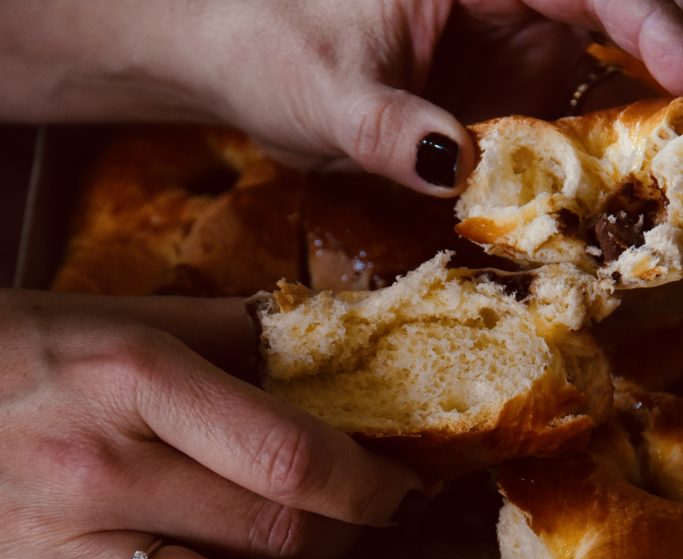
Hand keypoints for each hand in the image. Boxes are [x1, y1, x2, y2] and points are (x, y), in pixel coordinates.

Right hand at [0, 290, 417, 558]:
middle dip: (343, 547)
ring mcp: (51, 545)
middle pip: (273, 538)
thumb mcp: (122, 315)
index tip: (396, 495)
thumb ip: (230, 332)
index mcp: (134, 377)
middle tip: (354, 539)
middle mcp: (98, 467)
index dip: (368, 487)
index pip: (289, 457)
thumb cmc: (20, 348)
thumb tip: (333, 351)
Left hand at [4, 1, 681, 196]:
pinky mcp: (487, 101)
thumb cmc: (269, 46)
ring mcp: (499, 55)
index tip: (681, 78)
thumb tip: (456, 166)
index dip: (650, 24)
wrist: (236, 62)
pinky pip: (545, 134)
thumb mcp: (328, 95)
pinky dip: (566, 169)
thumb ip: (393, 131)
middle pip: (608, 36)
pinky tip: (581, 206)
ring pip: (585, 92)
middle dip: (647, 98)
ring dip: (614, 143)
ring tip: (639, 197)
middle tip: (666, 167)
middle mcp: (502, 6)